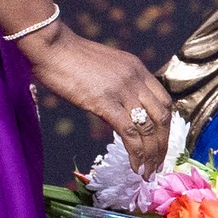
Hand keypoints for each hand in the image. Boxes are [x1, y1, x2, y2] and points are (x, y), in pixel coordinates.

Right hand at [18, 23, 171, 172]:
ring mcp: (122, 89)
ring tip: (148, 172)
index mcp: (137, 68)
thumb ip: (118, 87)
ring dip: (152, 154)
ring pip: (149, 128)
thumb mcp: (104, 68)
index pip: (164, 101)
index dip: (166, 126)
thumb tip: (120, 114)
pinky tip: (135, 166)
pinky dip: (136, 153)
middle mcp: (135, 78)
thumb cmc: (70, 58)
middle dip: (163, 144)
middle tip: (157, 164)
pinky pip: (129, 132)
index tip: (160, 144)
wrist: (52, 46)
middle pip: (162, 116)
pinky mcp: (105, 102)